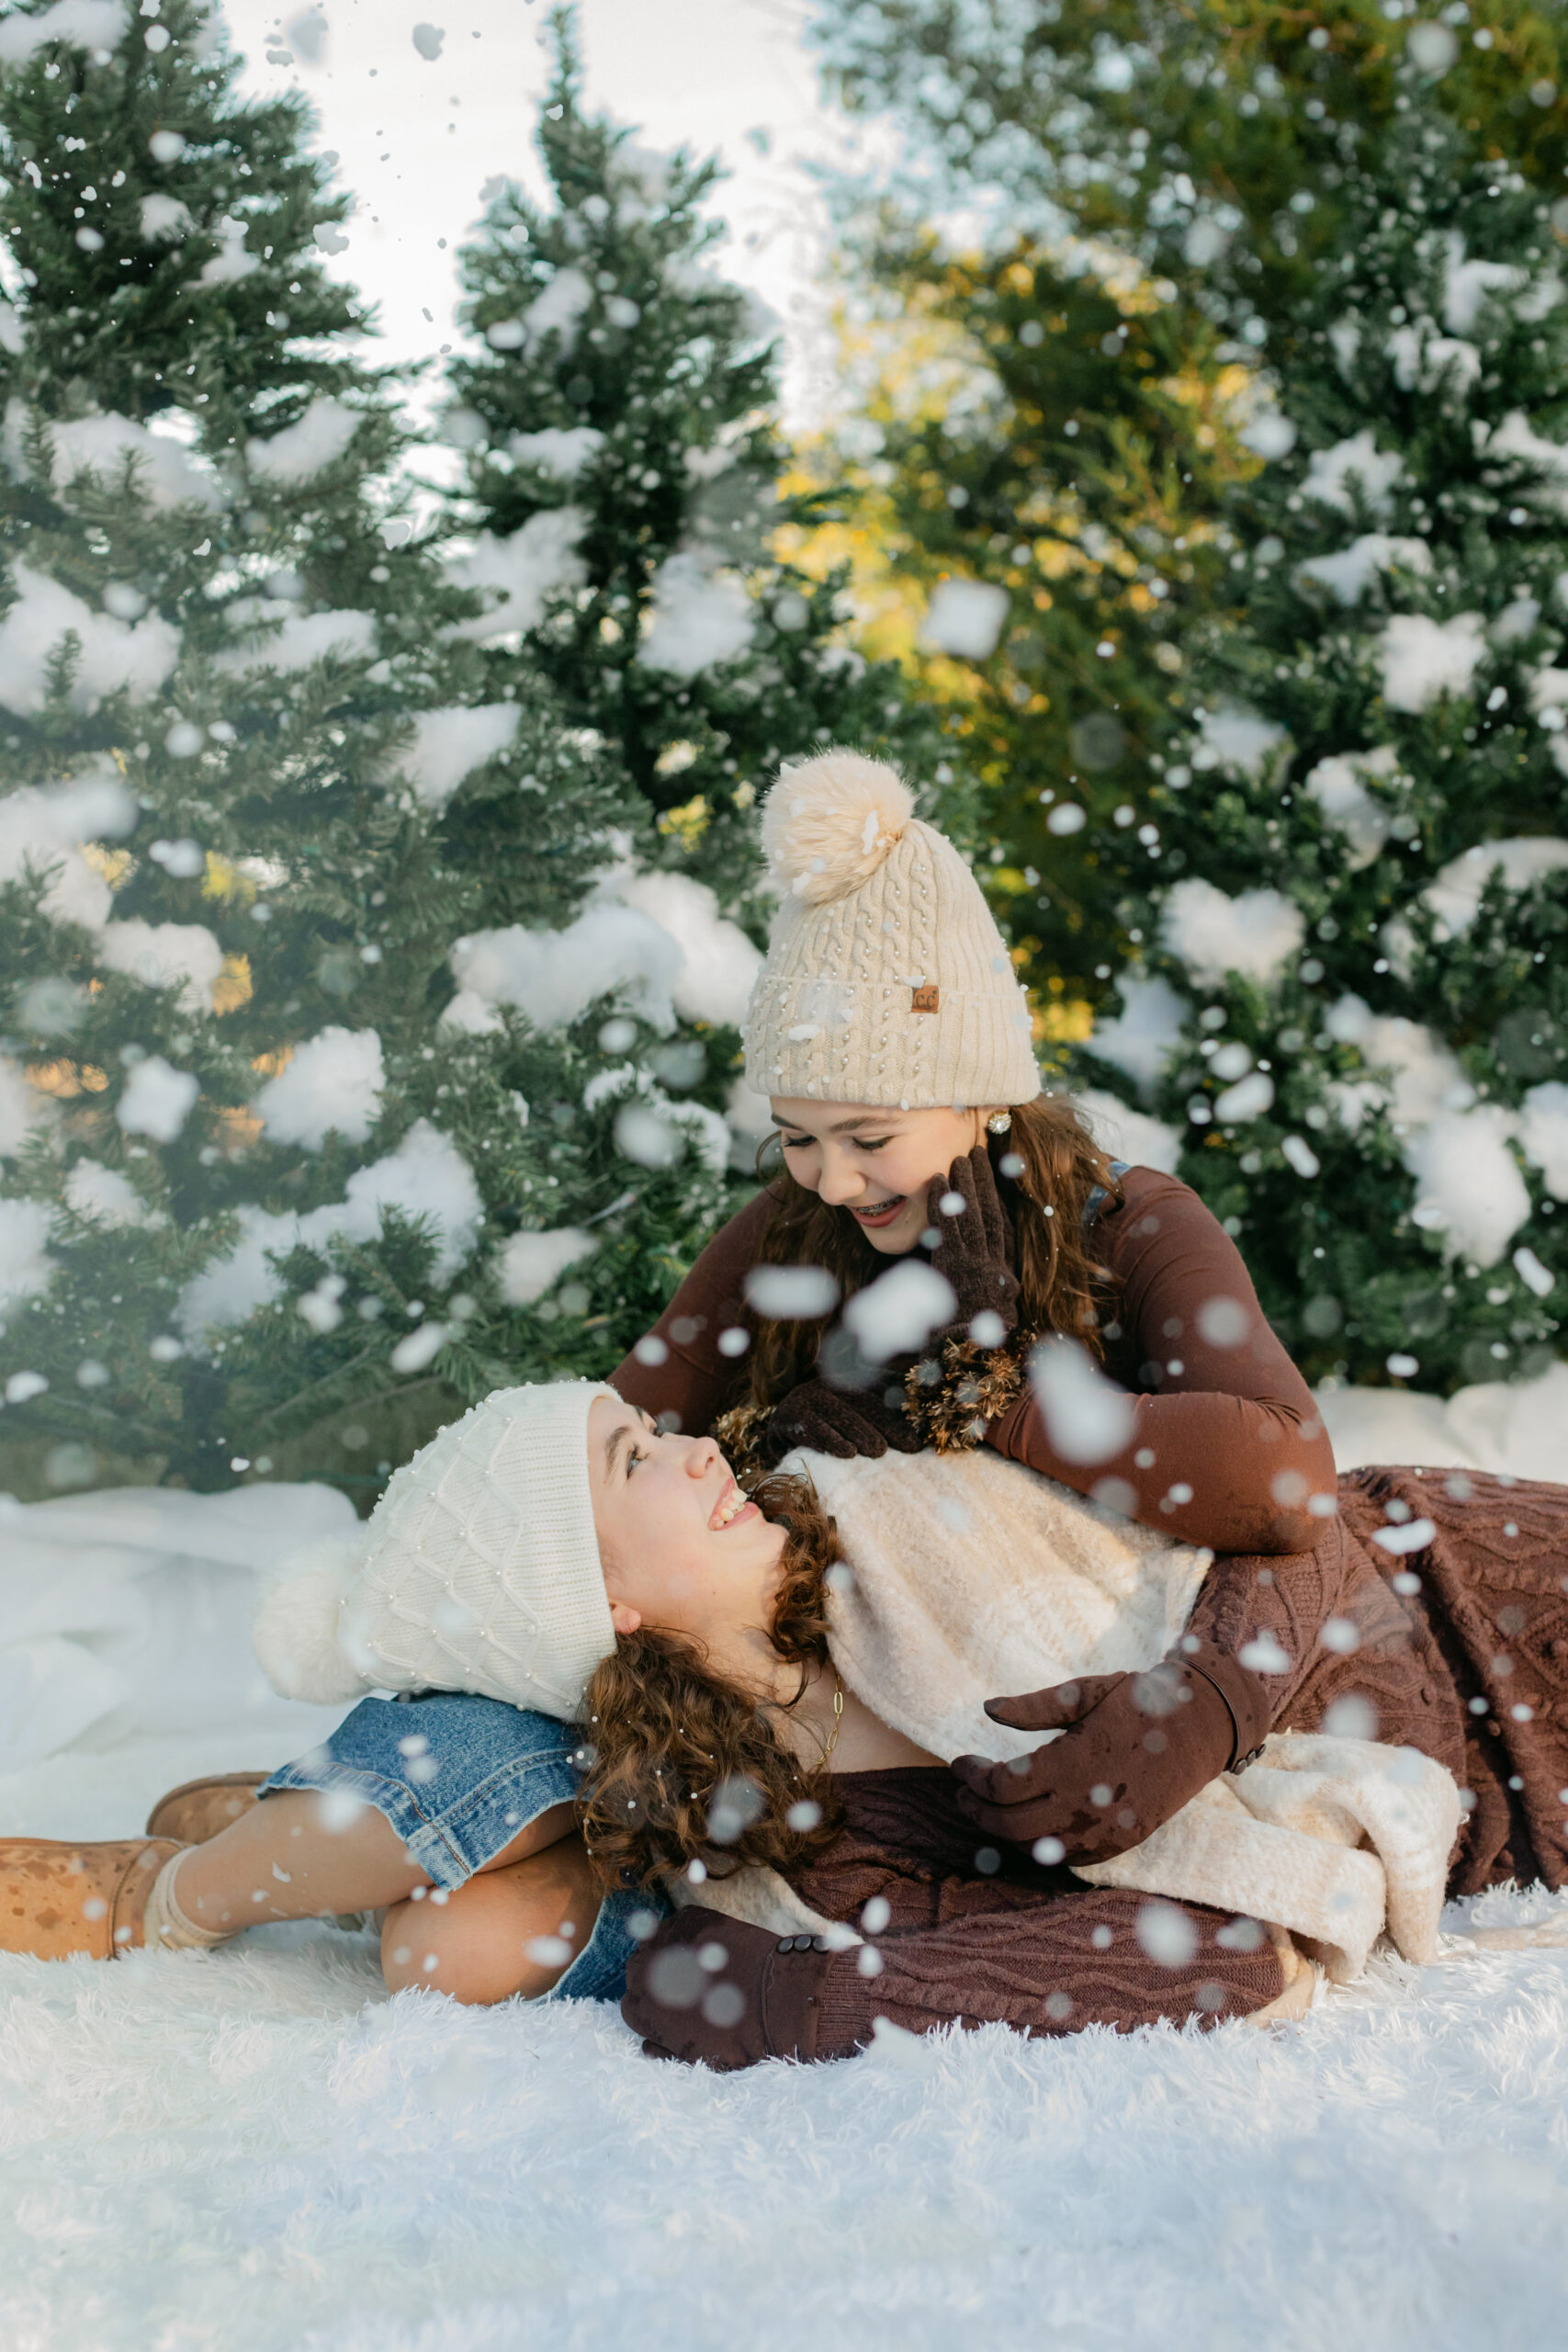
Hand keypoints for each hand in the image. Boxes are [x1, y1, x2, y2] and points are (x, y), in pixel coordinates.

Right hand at [623, 1906, 828, 2068]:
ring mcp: (663, 1940)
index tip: (675, 2008)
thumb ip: (664, 2050)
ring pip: (657, 1944)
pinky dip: (692, 1934)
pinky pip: (680, 1924)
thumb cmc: (737, 2036)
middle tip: (690, 1985)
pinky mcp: (687, 1917)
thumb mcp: (696, 2057)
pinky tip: (715, 1947)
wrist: (774, 1999)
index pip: (633, 2005)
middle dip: (659, 1978)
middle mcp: (641, 1972)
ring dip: (672, 1953)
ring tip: (702, 1964)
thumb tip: (647, 2046)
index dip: (655, 2008)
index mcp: (639, 2011)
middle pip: (639, 1971)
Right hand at [757, 1376, 922, 1466]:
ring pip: (837, 1413)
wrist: (780, 1433)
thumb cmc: (825, 1428)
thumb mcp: (851, 1418)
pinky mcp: (788, 1416)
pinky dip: (830, 1440)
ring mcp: (804, 1398)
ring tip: (878, 1451)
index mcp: (844, 1381)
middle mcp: (825, 1385)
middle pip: (860, 1403)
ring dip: (859, 1432)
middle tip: (904, 1447)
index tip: (916, 1442)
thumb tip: (917, 1435)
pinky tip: (847, 1453)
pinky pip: (810, 1428)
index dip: (897, 1418)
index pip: (876, 1397)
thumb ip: (881, 1415)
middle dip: (884, 1425)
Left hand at [922, 1145, 1018, 1344]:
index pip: (1002, 1227)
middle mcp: (992, 1261)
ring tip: (960, 1158)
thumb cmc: (978, 1337)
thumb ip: (996, 1291)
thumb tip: (1002, 1283)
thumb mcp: (996, 1312)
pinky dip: (943, 1202)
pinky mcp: (953, 1262)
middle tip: (977, 1152)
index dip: (997, 1198)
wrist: (972, 1352)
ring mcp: (973, 1260)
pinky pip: (947, 1225)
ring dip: (965, 1184)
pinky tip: (939, 1181)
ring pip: (971, 1213)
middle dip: (983, 1181)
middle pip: (989, 1212)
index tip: (993, 1176)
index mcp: (1002, 1272)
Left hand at [948, 1639, 1271, 1864]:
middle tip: (962, 1791)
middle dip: (978, 1810)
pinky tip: (1029, 1828)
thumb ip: (1035, 1706)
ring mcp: (1107, 1828)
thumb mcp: (1087, 1691)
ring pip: (1037, 1848)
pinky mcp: (1123, 1841)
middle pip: (1011, 1825)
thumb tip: (987, 1708)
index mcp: (1075, 1760)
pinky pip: (1070, 1859)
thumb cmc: (1142, 1700)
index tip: (959, 1763)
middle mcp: (1088, 1802)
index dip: (973, 1778)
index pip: (1003, 1785)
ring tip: (989, 1809)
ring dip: (1004, 1832)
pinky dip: (1040, 1848)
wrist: (1204, 1726)